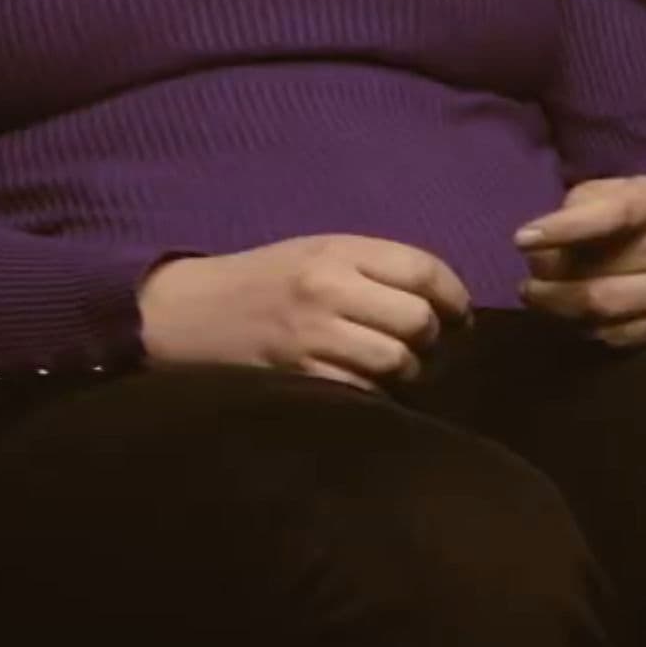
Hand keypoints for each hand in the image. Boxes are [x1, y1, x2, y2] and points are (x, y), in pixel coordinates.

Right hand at [139, 235, 473, 391]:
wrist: (186, 312)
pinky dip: (375, 395)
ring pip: (396, 361)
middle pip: (419, 319)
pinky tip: (364, 389)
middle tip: (424, 348)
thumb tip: (441, 302)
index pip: (424, 270)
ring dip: (406, 373)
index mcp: (338, 250)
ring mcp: (314, 335)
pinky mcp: (300, 375)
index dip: (455, 298)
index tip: (459, 317)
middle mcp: (330, 288)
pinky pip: (363, 392)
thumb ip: (373, 269)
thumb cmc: (260, 281)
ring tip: (394, 372)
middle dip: (433, 339)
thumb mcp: (314, 253)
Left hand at [517, 175, 645, 347]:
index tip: (520, 240)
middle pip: (596, 275)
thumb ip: (574, 212)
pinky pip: (608, 333)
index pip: (610, 216)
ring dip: (555, 305)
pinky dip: (578, 324)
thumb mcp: (604, 193)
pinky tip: (567, 311)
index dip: (563, 228)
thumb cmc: (627, 215)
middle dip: (549, 279)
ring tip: (534, 294)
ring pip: (599, 309)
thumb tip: (538, 250)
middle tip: (526, 278)